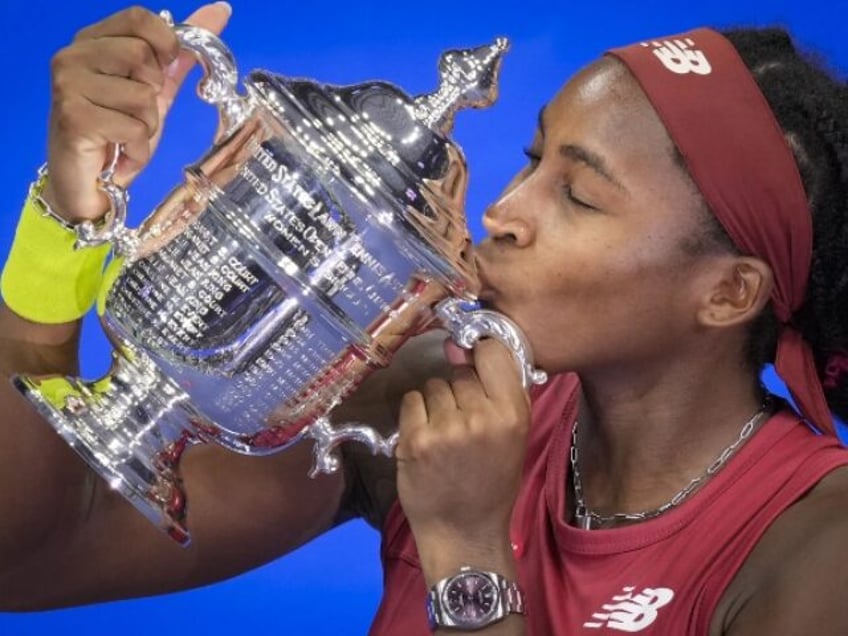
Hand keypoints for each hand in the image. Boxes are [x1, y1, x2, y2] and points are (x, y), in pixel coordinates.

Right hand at [42, 3, 231, 221]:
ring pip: (143, 96)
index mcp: (92, 41)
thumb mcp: (157, 91)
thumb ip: (181, 54)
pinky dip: (138, 148)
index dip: (165, 44)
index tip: (163, 71)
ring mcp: (69, 85)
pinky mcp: (74, 118)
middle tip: (135, 114)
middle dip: (154, 94)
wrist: (89, 184)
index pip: (140, 18)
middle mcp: (73, 56)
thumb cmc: (119, 134)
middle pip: (142, 56)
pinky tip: (120, 153)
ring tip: (125, 136)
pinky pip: (134, 127)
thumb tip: (220, 10)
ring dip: (147, 125)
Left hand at [395, 338, 530, 572]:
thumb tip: (472, 347)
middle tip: (462, 423)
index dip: (481, 355)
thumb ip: (503, 393)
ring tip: (444, 435)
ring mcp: (446, 428)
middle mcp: (480, 417)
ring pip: (434, 385)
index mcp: (512, 415)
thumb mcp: (516, 437)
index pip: (494, 353)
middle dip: (458, 392)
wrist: (465, 532)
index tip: (476, 364)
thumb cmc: (492, 484)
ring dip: (435, 404)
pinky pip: (412, 401)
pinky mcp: (415, 439)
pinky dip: (415, 415)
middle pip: (460, 373)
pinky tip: (426, 438)